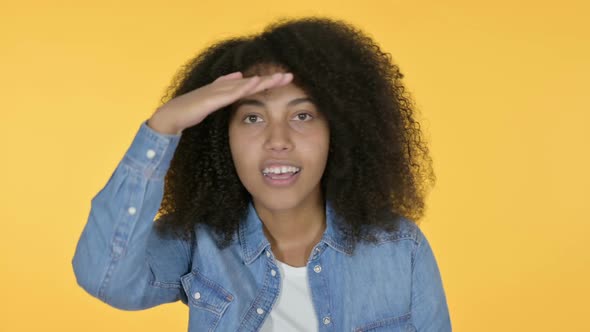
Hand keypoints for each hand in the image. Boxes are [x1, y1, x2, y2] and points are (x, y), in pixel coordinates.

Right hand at [148, 71, 292, 134]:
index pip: (250, 86)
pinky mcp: (210, 99)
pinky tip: (255, 84)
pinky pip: (230, 93)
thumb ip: (224, 90)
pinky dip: (243, 88)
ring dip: (262, 82)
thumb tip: (238, 76)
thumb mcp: (211, 102)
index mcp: (224, 90)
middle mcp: (222, 88)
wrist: (170, 117)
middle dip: (270, 79)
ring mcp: (216, 92)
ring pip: (244, 85)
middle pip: (251, 82)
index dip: (267, 82)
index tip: (284, 81)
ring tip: (279, 78)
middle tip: (290, 76)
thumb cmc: (189, 112)